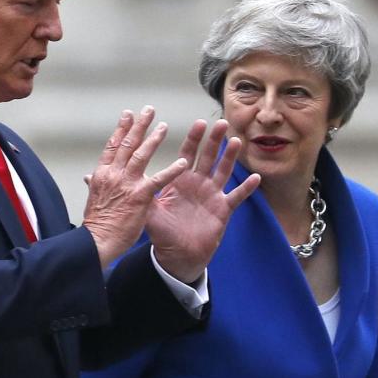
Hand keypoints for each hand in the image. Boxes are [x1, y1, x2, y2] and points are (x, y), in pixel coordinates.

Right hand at [82, 107, 187, 269]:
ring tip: (164, 127)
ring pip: (141, 155)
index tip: (128, 115)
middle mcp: (113, 174)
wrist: (97, 241)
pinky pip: (159, 179)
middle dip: (139, 125)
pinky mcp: (140, 196)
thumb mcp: (93, 198)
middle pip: (128, 144)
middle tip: (149, 110)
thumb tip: (88, 177)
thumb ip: (95, 184)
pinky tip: (183, 162)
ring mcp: (127, 183)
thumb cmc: (98, 223)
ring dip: (154, 139)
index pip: (112, 146)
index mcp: (102, 174)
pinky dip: (172, 170)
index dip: (121, 129)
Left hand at [145, 118, 260, 282]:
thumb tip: (121, 176)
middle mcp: (198, 183)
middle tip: (222, 123)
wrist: (178, 255)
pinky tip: (255, 177)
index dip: (194, 138)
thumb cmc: (163, 233)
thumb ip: (143, 193)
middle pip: (208, 157)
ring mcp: (212, 195)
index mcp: (181, 180)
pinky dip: (246, 188)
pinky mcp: (223, 209)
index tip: (199, 123)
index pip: (188, 153)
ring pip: (223, 171)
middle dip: (215, 140)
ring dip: (230, 157)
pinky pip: (236, 197)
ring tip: (236, 141)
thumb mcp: (150, 212)